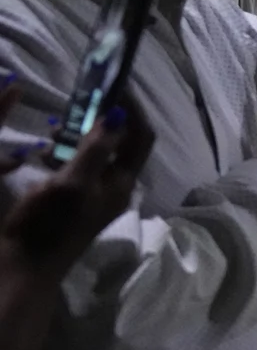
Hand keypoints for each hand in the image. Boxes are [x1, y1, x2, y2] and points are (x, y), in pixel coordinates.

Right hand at [1, 88, 153, 279]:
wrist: (22, 266)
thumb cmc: (49, 225)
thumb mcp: (73, 183)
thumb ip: (97, 149)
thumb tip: (119, 115)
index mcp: (121, 182)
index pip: (141, 136)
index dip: (132, 108)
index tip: (114, 83)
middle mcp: (112, 185)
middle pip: (119, 141)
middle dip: (101, 118)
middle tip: (78, 102)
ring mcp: (91, 192)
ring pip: (93, 151)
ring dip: (78, 134)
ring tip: (55, 129)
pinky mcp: (69, 197)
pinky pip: (73, 164)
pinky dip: (62, 151)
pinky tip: (42, 150)